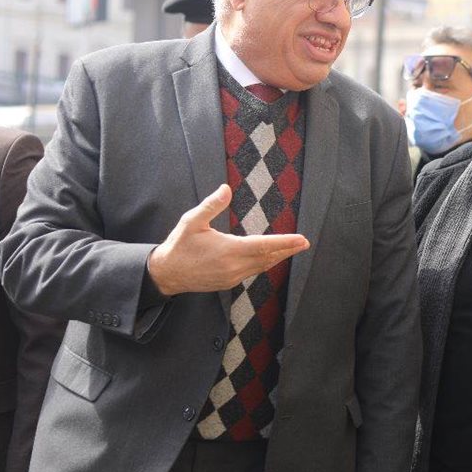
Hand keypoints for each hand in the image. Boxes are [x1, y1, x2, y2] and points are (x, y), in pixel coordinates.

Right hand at [147, 184, 309, 295]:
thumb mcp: (191, 221)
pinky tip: (270, 258)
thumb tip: (226, 188)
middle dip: (287, 250)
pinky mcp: (228, 282)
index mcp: (227, 250)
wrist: (166, 274)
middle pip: (267, 258)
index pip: (263, 246)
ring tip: (293, 249)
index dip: (284, 243)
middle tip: (305, 243)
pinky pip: (252, 272)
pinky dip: (264, 264)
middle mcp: (233, 266)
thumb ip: (210, 205)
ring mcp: (232, 277)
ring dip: (278, 257)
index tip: (301, 239)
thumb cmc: (179, 245)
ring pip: (261, 267)